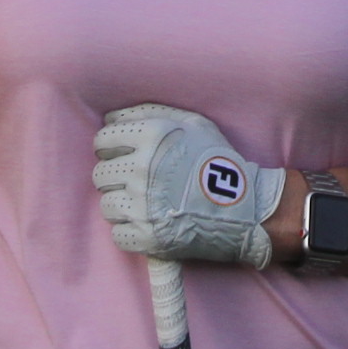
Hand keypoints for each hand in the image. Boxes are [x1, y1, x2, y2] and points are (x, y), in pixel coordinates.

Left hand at [92, 105, 285, 266]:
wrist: (247, 207)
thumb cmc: (218, 161)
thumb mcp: (194, 123)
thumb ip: (152, 112)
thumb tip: (111, 116)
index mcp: (153, 137)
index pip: (103, 140)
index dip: (110, 147)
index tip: (123, 154)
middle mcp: (143, 170)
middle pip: (100, 173)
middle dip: (115, 176)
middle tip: (135, 180)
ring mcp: (143, 206)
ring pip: (106, 204)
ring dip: (121, 204)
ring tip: (143, 203)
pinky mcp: (147, 237)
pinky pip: (117, 234)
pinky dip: (129, 230)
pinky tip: (147, 222)